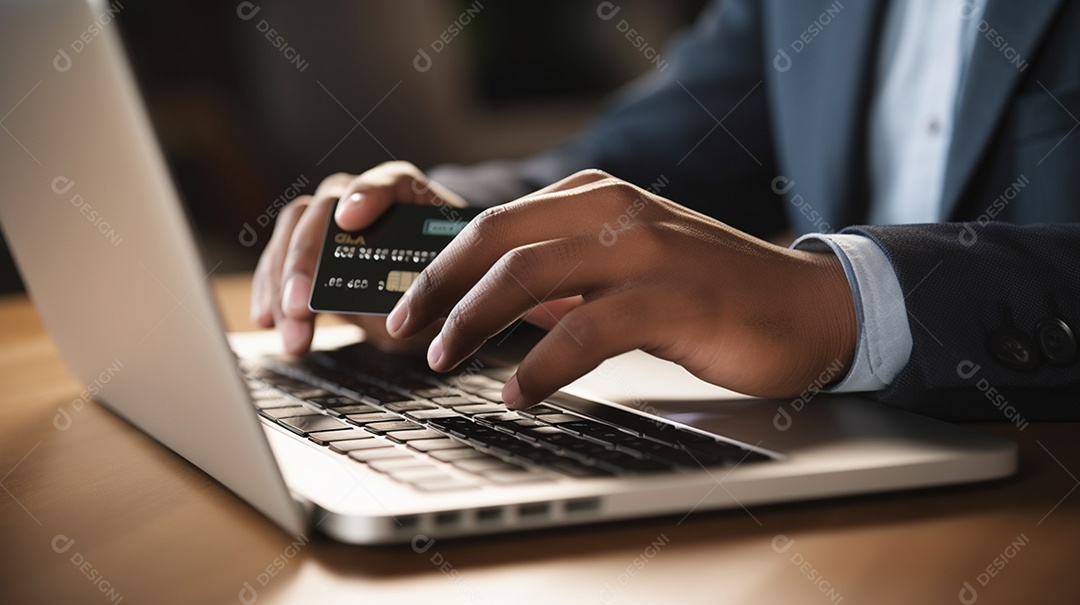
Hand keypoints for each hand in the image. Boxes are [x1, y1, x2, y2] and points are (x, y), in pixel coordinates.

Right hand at [251, 161, 466, 354]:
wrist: (428, 288)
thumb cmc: (442, 281)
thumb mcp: (445, 292)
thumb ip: (425, 294)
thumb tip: (395, 309)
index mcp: (409, 197)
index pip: (390, 182)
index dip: (367, 195)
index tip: (349, 219)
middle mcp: (363, 197)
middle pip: (325, 209)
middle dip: (306, 259)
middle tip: (301, 305)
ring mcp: (330, 218)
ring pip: (293, 232)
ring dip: (282, 284)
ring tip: (292, 333)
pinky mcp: (308, 247)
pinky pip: (279, 258)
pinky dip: (270, 291)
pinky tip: (268, 321)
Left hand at [385, 170, 856, 408]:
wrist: (808, 307)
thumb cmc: (712, 291)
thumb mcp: (628, 268)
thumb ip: (566, 279)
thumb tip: (495, 305)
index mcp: (599, 195)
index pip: (497, 221)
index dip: (441, 260)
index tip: (406, 298)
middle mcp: (616, 210)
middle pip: (498, 239)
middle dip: (437, 286)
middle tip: (404, 328)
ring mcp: (644, 251)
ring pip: (529, 277)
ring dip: (472, 323)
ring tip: (442, 359)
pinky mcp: (670, 299)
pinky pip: (582, 332)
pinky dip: (538, 368)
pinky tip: (519, 393)